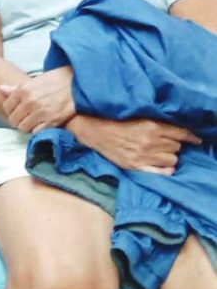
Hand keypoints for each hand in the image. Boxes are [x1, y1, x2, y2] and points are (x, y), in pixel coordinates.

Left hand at [0, 66, 75, 132]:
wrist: (76, 84)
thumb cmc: (55, 81)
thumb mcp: (34, 81)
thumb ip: (16, 88)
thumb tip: (1, 89)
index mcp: (23, 90)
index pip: (7, 107)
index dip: (11, 110)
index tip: (18, 111)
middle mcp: (29, 102)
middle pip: (14, 120)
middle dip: (18, 120)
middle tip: (25, 118)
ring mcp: (40, 112)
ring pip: (23, 128)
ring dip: (27, 127)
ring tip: (33, 122)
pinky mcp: (52, 121)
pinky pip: (36, 132)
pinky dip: (37, 130)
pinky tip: (41, 124)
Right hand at [68, 115, 201, 174]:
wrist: (92, 128)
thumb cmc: (114, 119)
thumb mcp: (137, 116)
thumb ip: (157, 122)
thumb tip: (178, 130)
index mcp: (150, 126)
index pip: (181, 133)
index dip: (190, 136)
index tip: (196, 139)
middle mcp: (149, 142)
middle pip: (177, 147)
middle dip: (173, 144)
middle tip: (164, 141)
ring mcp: (142, 156)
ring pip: (172, 160)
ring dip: (169, 156)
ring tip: (159, 152)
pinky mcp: (135, 166)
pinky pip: (162, 173)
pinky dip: (165, 169)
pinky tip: (161, 165)